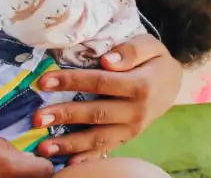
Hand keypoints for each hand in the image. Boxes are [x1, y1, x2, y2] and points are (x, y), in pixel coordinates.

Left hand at [32, 34, 181, 164]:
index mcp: (140, 85)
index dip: (71, 82)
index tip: (45, 81)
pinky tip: (68, 164)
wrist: (173, 84)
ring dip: (70, 144)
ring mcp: (132, 129)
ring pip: (98, 138)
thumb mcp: (150, 45)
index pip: (100, 82)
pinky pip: (106, 150)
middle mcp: (136, 111)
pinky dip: (87, 158)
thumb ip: (131, 50)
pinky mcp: (127, 138)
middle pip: (96, 113)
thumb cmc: (155, 60)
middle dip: (64, 116)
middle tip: (37, 118)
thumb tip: (107, 61)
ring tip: (43, 147)